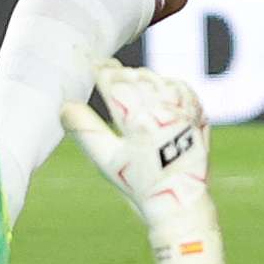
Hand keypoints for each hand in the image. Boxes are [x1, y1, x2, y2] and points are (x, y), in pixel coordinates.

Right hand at [62, 61, 224, 263]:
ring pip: (158, 79)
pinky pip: (179, 88)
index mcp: (137, 120)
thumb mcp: (106, 160)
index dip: (103, 71)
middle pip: (136, 77)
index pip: (115, 83)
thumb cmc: (139, 183)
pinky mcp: (197, 114)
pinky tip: (157, 89)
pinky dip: (166, 85)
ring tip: (129, 80)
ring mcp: (183, 110)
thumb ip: (86, 130)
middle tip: (109, 71)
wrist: (178, 199)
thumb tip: (66, 106)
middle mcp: (162, 110)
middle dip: (121, 73)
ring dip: (143, 77)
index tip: (95, 64)